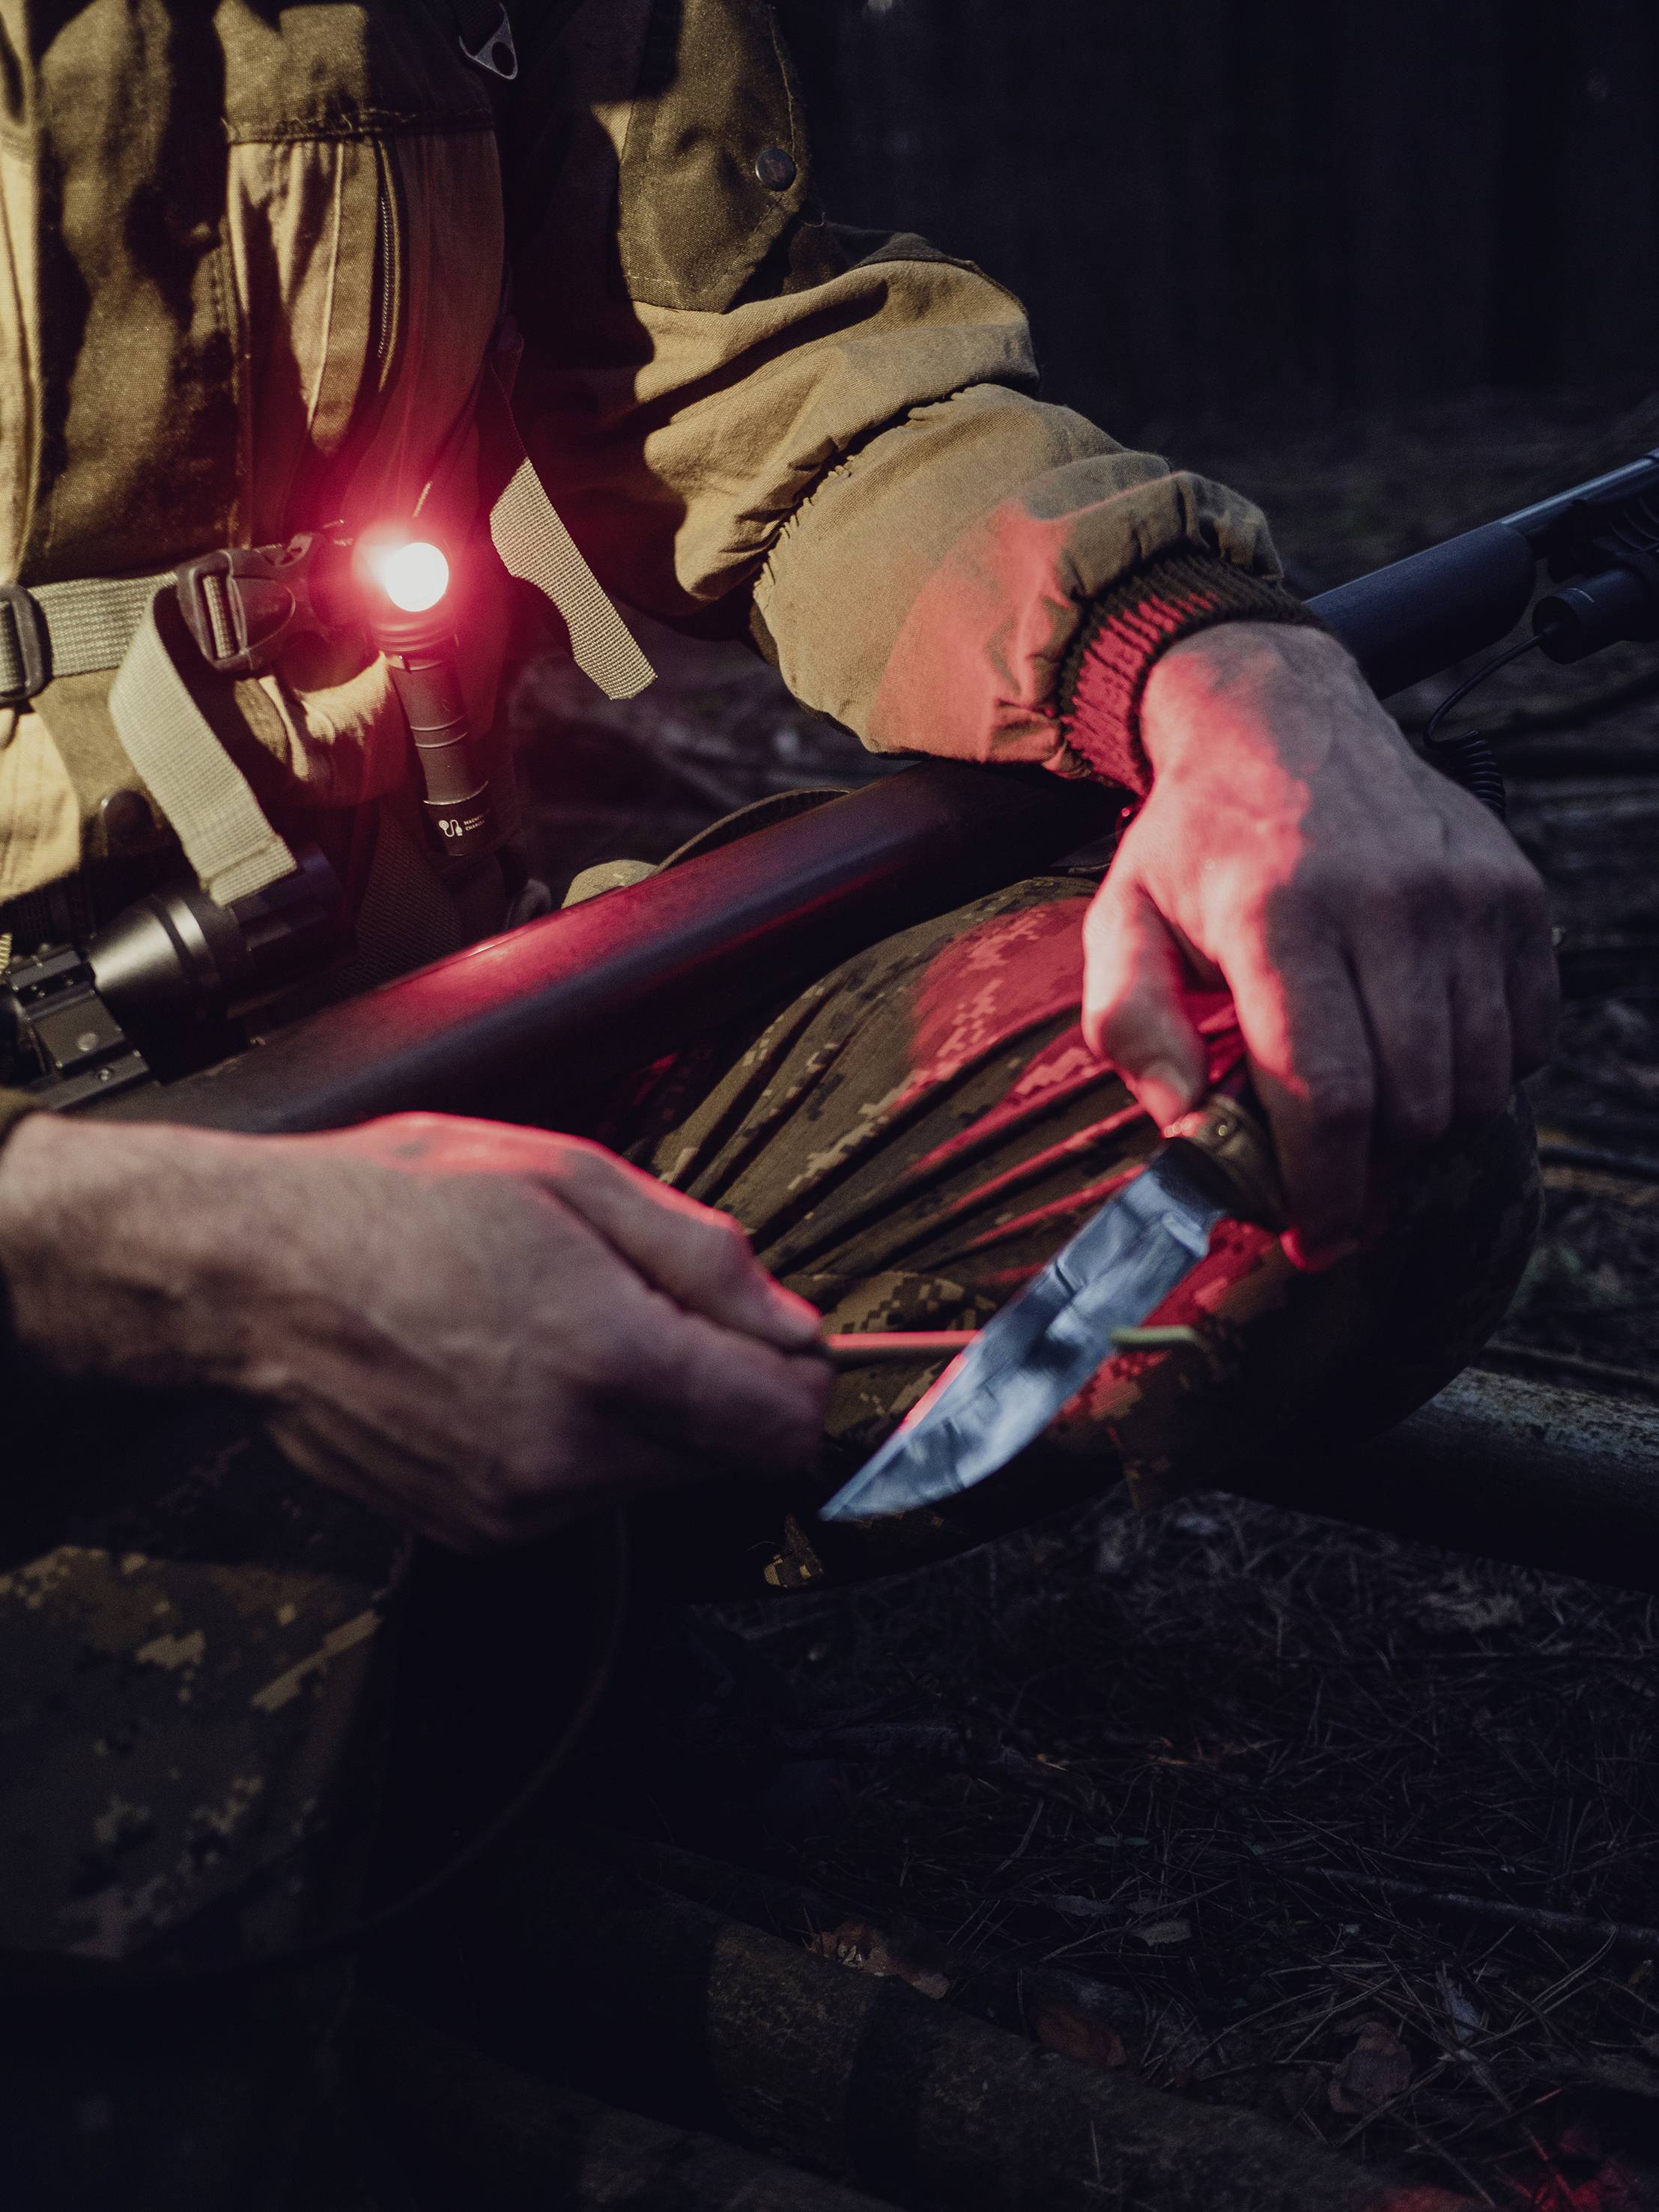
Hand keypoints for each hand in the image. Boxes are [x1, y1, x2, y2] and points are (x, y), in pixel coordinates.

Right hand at [0, 1112, 829, 1550]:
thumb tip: (794, 1323)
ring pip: (658, 1477)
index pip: (780, 1424)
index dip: (797, 1374)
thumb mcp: (572, 1177)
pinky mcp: (479, 1531)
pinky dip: (581, 1442)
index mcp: (607, 1356)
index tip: (772, 1334)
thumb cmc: (398, 1205)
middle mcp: (569, 1453)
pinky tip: (515, 1372)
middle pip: (727, 1456)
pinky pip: (584, 1496)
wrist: (253, 1277)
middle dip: (718, 1386)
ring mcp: (519, 1506)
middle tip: (646, 1303)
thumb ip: (704, 1257)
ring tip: (560, 1326)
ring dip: (647, 1413)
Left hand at [1081, 623, 1557, 1259]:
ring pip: (1480, 1083)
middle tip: (1330, 1185)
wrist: (1281, 719)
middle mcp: (1388, 900)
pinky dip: (1482, 1073)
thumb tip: (1187, 1125)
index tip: (1311, 1240)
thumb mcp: (1118, 921)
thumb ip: (1130, 1027)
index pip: (1329, 1094)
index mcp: (1280, 913)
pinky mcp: (1515, 892)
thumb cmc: (1194, 841)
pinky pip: (1527, 1036)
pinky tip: (1417, 1051)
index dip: (1324, 1191)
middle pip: (1414, 1104)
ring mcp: (1465, 893)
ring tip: (1367, 1117)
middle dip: (1371, 1176)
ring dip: (1425, 1131)